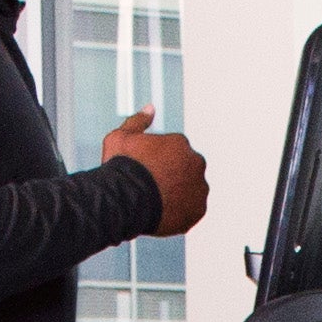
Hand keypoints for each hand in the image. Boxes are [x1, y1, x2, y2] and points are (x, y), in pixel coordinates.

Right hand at [103, 110, 210, 235]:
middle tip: (151, 188)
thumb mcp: (121, 137)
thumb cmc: (121, 168)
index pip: (173, 151)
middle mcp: (195, 162)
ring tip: (156, 203)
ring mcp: (199, 187)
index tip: (145, 171)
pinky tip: (162, 213)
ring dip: (178, 194)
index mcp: (180, 143)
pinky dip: (180, 212)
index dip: (157, 162)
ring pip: (190, 190)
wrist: (125, 200)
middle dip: (172, 176)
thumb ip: (138, 121)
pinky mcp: (198, 210)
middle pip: (185, 169)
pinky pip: (191, 210)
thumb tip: (150, 108)